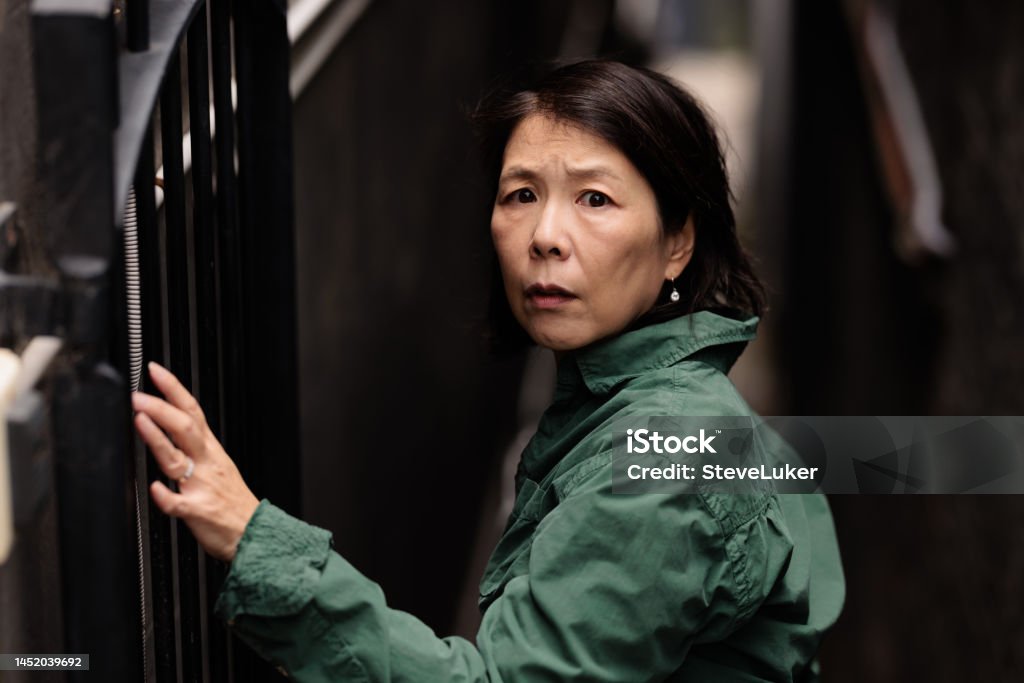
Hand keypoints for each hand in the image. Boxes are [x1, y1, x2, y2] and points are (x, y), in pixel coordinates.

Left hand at [131, 362, 259, 561]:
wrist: (256, 534)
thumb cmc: (233, 503)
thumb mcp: (219, 466)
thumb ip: (193, 448)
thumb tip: (168, 427)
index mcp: (212, 451)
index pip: (192, 411)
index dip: (174, 389)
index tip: (155, 371)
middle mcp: (207, 463)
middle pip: (185, 427)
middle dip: (160, 408)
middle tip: (138, 395)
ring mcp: (202, 486)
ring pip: (178, 459)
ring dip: (157, 438)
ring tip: (138, 421)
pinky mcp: (198, 512)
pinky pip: (179, 504)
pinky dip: (166, 496)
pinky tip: (154, 488)